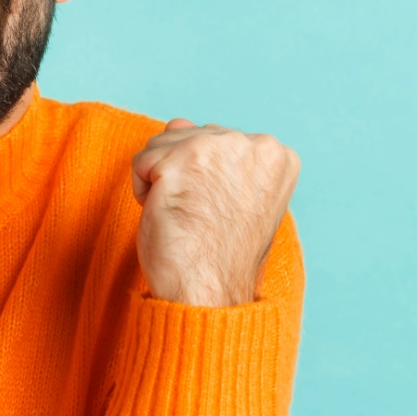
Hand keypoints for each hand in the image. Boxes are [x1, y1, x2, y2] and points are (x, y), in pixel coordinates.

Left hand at [129, 118, 299, 306]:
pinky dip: (143, 190)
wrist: (208, 293)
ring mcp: (215, 149)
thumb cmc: (219, 252)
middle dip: (181, 175)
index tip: (220, 210)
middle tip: (201, 217)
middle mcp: (251, 144)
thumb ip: (215, 155)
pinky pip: (141, 162)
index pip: (215, 139)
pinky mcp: (180, 162)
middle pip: (187, 135)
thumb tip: (177, 122)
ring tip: (186, 216)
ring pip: (161, 144)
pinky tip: (166, 214)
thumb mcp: (233, 195)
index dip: (206, 178)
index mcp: (275, 153)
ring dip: (161, 182)